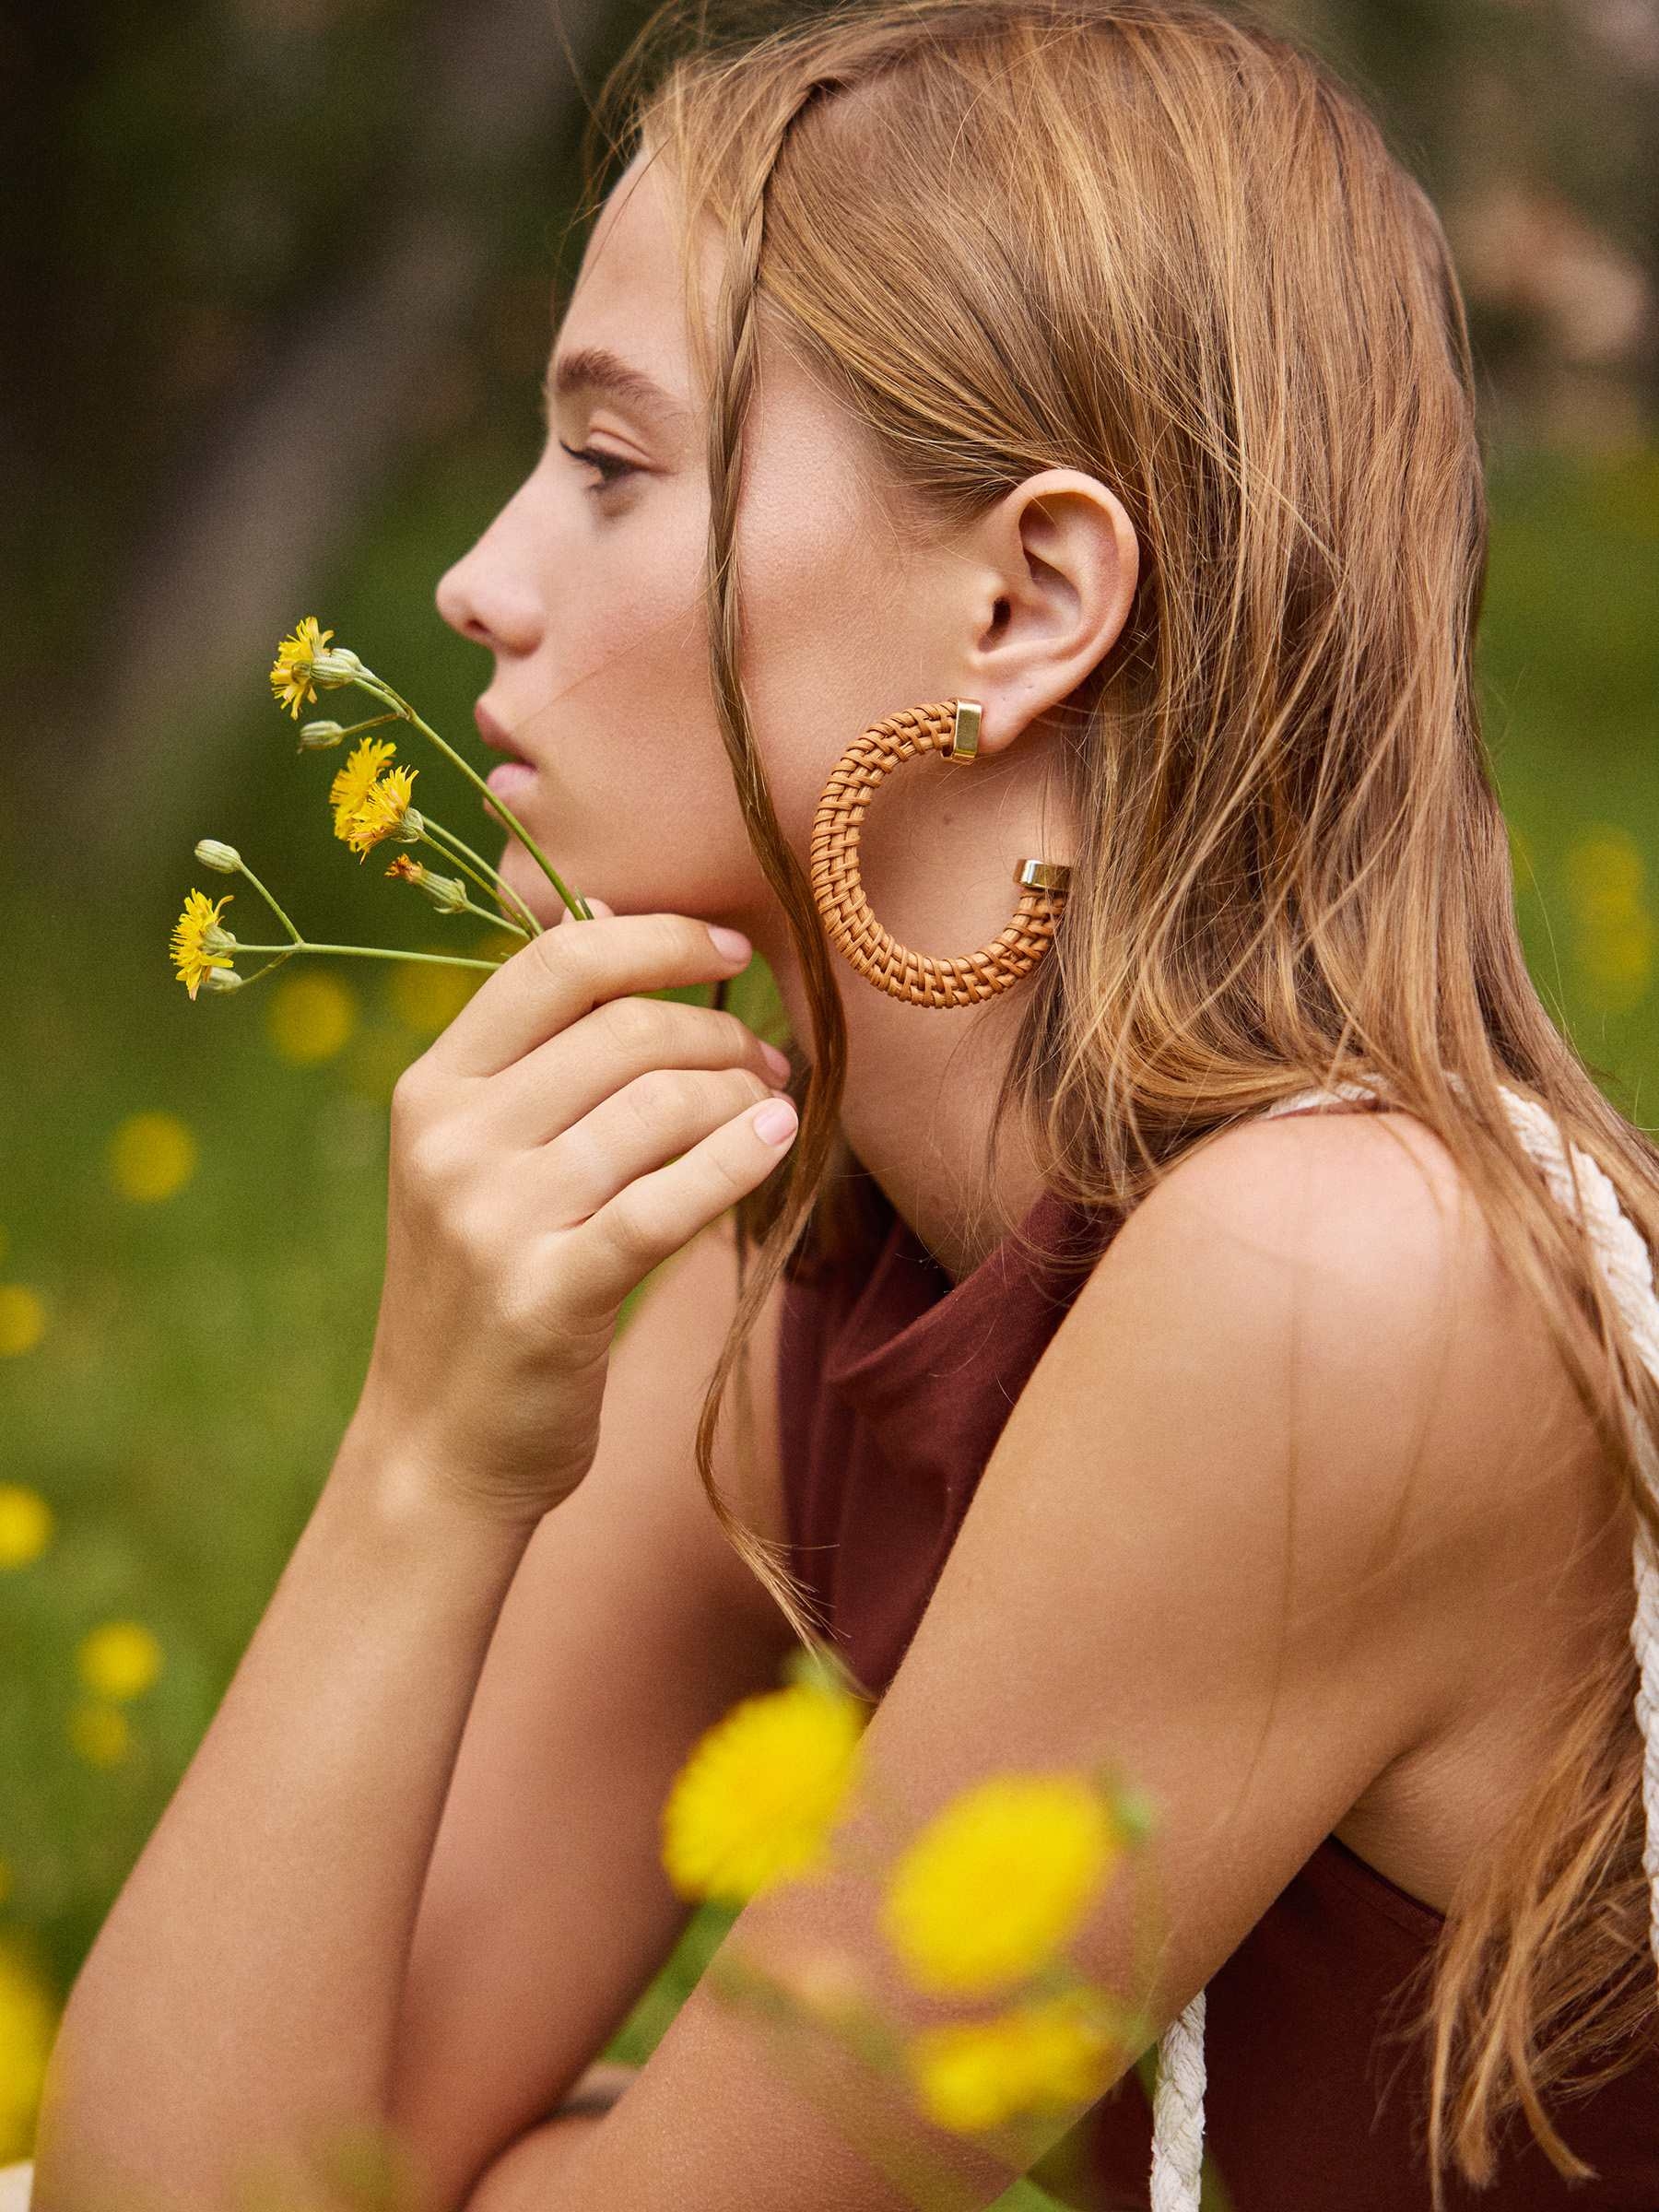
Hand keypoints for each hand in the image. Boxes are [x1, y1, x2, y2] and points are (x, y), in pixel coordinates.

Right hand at [349, 909, 797, 1531]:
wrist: (435, 1448)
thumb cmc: (482, 1287)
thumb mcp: (474, 1161)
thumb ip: (537, 1059)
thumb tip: (617, 925)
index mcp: (431, 1089)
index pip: (555, 963)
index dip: (660, 936)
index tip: (731, 946)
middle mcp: (452, 1141)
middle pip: (624, 1031)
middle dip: (720, 1031)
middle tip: (768, 1059)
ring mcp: (493, 1218)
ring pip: (660, 1107)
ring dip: (741, 1096)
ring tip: (774, 1107)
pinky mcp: (549, 1295)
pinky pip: (671, 1201)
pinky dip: (742, 1158)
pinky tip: (781, 1140)